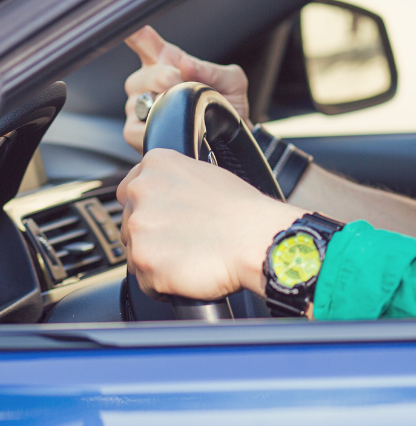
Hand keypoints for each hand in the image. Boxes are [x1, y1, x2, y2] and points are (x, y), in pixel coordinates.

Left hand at [118, 149, 303, 300]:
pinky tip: (188, 269)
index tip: (164, 216)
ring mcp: (139, 226)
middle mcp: (141, 191)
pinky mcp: (143, 261)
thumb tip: (162, 193)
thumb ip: (172, 179)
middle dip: (151, 234)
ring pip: (134, 252)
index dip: (147, 207)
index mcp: (156, 165)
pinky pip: (144, 279)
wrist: (256, 238)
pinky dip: (162, 282)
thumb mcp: (206, 173)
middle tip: (183, 237)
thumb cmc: (241, 209)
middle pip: (128, 223)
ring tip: (190, 253)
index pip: (128, 190)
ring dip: (156, 258)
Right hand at [123, 26, 249, 153]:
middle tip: (185, 88)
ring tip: (182, 111)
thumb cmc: (227, 104)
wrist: (229, 138)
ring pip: (138, 101)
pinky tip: (167, 127)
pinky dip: (151, 128)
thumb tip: (187, 64)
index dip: (134, 34)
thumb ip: (212, 70)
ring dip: (163, 106)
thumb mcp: (232, 81)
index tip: (129, 28)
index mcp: (168, 61)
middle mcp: (148, 81)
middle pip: (145, 75)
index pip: (144, 41)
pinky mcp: (135, 130)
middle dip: (166, 81)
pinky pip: (132, 128)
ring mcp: (140, 105)